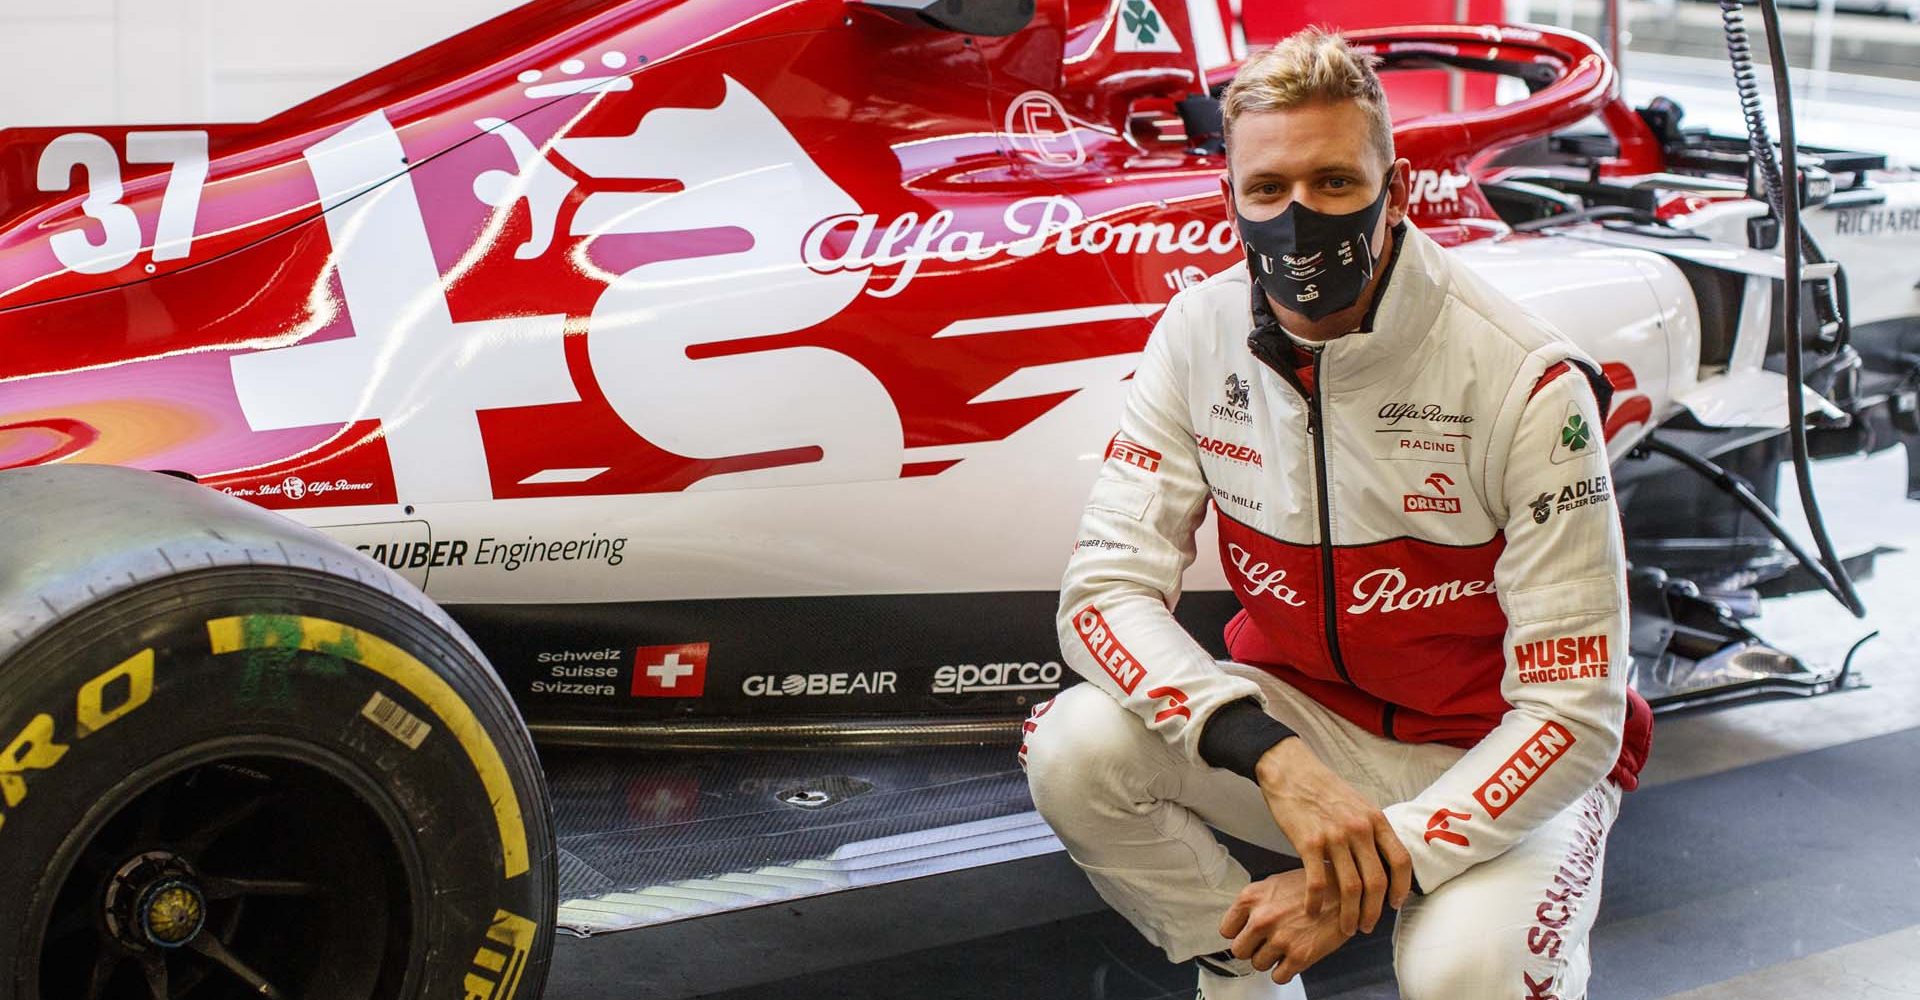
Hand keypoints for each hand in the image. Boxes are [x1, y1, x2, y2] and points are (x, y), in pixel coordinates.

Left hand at [1219, 869, 1351, 984]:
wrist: (1347, 892)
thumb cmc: (1313, 887)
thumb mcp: (1275, 883)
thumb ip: (1256, 903)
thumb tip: (1242, 922)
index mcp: (1252, 897)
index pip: (1226, 930)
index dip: (1239, 934)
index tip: (1248, 935)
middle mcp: (1262, 918)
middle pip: (1239, 951)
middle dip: (1253, 949)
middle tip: (1267, 943)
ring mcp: (1280, 938)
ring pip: (1258, 965)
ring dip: (1270, 960)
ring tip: (1285, 946)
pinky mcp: (1299, 956)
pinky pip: (1278, 977)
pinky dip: (1285, 971)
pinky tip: (1294, 957)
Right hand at [1253, 737, 1411, 935]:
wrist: (1290, 770)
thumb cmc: (1323, 788)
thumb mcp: (1358, 804)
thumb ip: (1371, 830)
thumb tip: (1380, 860)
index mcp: (1375, 820)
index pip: (1400, 861)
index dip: (1401, 888)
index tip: (1394, 904)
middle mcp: (1359, 829)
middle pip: (1376, 881)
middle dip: (1373, 911)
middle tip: (1367, 926)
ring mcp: (1334, 836)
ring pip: (1350, 887)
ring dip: (1349, 914)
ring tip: (1345, 928)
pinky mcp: (1308, 842)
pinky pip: (1317, 882)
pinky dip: (1316, 902)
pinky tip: (1312, 912)